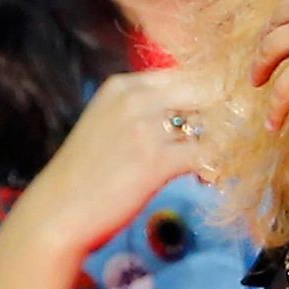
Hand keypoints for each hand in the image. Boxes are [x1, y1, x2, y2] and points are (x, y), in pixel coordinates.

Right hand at [14, 70, 211, 255]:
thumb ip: (149, 111)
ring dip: (227, 141)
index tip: (224, 117)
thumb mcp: (112, 126)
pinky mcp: (156, 160)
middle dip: (229, 114)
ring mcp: (145, 127)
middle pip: (209, 89)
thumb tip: (200, 111)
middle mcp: (134, 98)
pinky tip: (210, 178)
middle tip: (234, 137)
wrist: (54, 215)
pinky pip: (211, 153)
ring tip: (217, 161)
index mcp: (124, 85)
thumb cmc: (87, 176)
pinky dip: (219, 166)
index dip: (215, 95)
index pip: (191, 73)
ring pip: (215, 120)